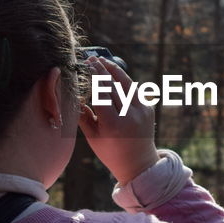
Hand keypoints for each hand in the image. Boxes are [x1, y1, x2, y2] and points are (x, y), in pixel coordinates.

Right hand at [78, 56, 159, 183]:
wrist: (138, 163)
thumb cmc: (110, 152)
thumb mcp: (93, 137)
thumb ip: (83, 116)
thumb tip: (74, 95)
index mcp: (114, 124)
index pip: (102, 94)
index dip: (93, 78)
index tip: (85, 66)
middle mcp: (130, 115)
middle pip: (113, 86)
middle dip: (101, 70)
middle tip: (90, 59)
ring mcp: (142, 111)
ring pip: (127, 83)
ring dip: (114, 70)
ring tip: (102, 60)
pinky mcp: (148, 108)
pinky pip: (133, 90)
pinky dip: (123, 81)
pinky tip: (113, 73)